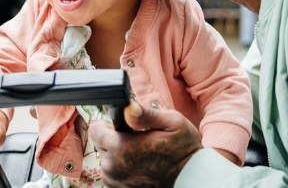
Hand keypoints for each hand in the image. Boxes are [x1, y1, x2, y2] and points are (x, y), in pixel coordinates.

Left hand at [88, 101, 203, 186]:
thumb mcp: (172, 123)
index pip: (96, 129)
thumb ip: (146, 114)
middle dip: (115, 140)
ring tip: (142, 156)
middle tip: (139, 141)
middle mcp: (112, 166)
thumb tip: (128, 107)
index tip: (125, 127)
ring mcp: (114, 180)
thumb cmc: (183, 149)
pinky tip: (139, 168)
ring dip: (119, 156)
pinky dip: (122, 170)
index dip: (110, 124)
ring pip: (106, 160)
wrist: (191, 179)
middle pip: (101, 145)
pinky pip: (112, 175)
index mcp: (121, 146)